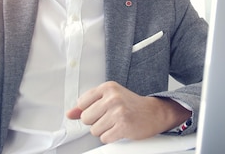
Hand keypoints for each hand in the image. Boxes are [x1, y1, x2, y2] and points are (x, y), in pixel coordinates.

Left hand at [66, 81, 190, 143]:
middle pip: (86, 118)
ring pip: (94, 130)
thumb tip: (70, 114)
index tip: (102, 110)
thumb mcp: (109, 98)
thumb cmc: (131, 105)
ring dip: (104, 130)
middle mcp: (113, 97)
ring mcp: (118, 111)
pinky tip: (120, 129)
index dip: (90, 110)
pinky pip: (104, 138)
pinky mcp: (123, 126)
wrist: (155, 113)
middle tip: (110, 118)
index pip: (82, 103)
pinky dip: (111, 137)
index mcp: (108, 87)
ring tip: (116, 123)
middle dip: (96, 122)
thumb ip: (88, 105)